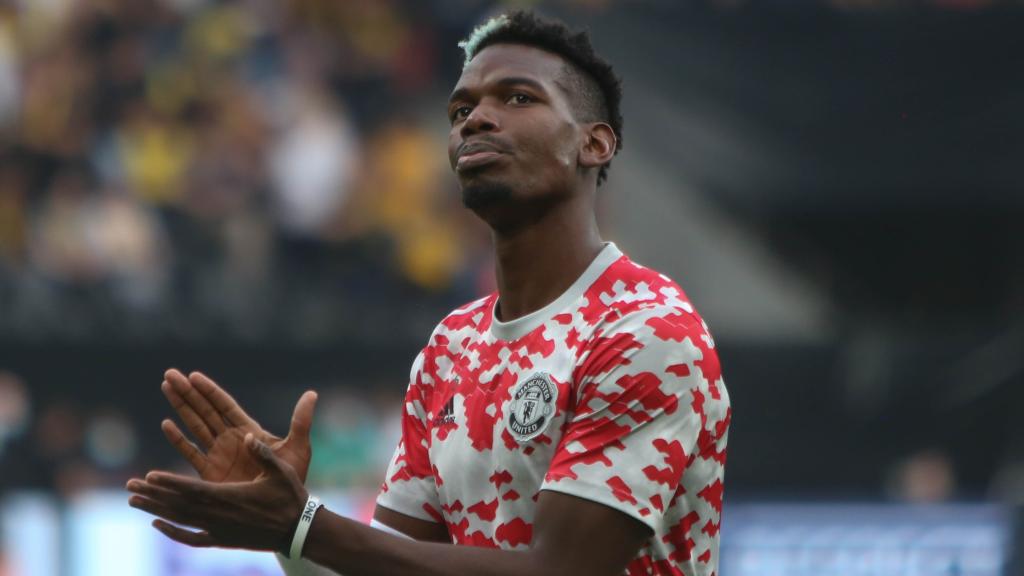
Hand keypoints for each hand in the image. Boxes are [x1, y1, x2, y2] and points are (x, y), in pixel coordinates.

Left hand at [127, 433, 307, 551]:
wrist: (297, 531)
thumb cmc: (290, 497)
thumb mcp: (281, 471)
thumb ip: (263, 453)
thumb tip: (248, 435)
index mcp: (231, 497)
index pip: (193, 490)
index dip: (170, 483)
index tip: (148, 476)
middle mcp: (219, 516)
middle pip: (179, 505)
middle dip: (153, 494)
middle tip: (129, 486)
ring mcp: (218, 530)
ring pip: (180, 520)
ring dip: (155, 510)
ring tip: (133, 501)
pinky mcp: (221, 540)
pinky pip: (191, 538)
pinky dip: (172, 531)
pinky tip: (156, 524)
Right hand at [161, 369, 317, 483]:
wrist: (281, 510)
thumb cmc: (294, 478)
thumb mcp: (298, 447)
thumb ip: (300, 421)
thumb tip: (312, 394)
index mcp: (249, 430)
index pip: (225, 405)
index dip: (209, 390)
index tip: (193, 375)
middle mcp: (231, 438)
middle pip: (205, 410)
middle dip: (188, 393)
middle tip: (170, 374)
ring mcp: (219, 454)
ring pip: (195, 425)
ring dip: (180, 407)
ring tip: (166, 388)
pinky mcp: (211, 473)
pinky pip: (191, 452)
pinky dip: (178, 439)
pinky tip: (166, 424)